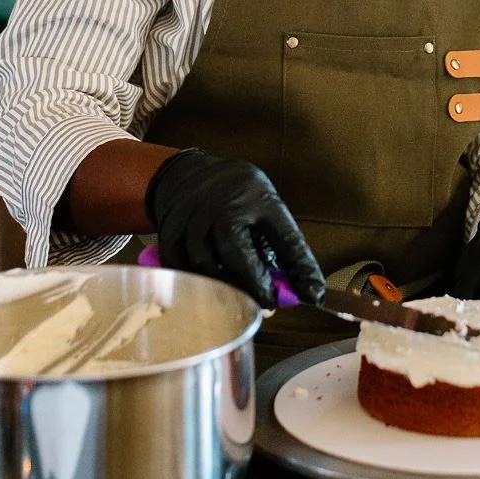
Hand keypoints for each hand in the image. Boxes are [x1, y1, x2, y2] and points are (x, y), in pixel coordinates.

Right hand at [145, 148, 324, 310]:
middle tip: (269, 304)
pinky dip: (196, 284)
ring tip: (240, 300)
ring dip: (225, 288)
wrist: (187, 174)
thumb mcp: (266, 206)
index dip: (299, 266)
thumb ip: (283, 245)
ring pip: (204, 263)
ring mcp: (191, 216)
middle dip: (254, 284)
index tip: (310, 293)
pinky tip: (209, 290)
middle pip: (234, 250)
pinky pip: (179, 267)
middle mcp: (220, 202)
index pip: (283, 234)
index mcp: (255, 195)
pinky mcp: (169, 231)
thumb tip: (304, 290)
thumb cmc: (235, 196)